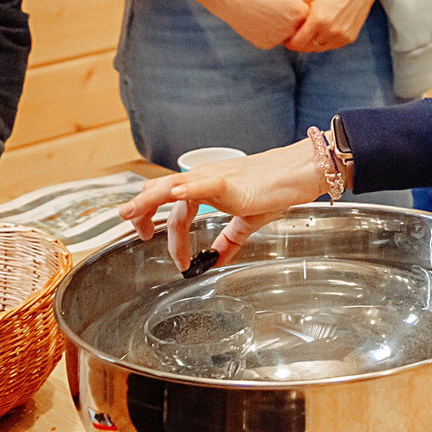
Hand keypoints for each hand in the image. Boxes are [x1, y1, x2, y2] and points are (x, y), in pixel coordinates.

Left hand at [120, 141, 329, 267]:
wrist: (300, 172)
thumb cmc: (277, 189)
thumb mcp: (248, 219)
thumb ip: (230, 239)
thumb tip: (218, 259)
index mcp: (206, 186)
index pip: (168, 196)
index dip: (149, 213)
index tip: (144, 234)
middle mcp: (205, 179)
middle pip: (160, 189)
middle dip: (139, 209)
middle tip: (130, 229)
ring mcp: (215, 179)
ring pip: (172, 188)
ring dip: (150, 203)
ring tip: (134, 217)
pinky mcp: (230, 183)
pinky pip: (203, 185)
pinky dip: (186, 189)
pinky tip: (174, 193)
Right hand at [220, 0, 306, 49]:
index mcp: (300, 12)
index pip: (306, 14)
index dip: (296, 6)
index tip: (285, 2)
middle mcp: (293, 28)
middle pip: (297, 26)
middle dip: (289, 19)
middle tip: (275, 9)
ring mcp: (279, 39)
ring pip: (285, 35)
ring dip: (280, 28)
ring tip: (266, 14)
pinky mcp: (266, 44)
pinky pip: (272, 40)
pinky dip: (268, 33)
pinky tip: (259, 22)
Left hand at [285, 0, 378, 52]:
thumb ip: (297, 10)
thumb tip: (286, 22)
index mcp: (318, 20)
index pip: (298, 43)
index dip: (290, 42)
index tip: (286, 39)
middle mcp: (331, 31)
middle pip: (308, 48)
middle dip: (300, 43)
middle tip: (295, 37)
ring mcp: (341, 36)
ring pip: (320, 48)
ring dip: (312, 43)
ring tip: (308, 34)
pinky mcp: (349, 37)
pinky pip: (331, 45)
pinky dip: (324, 41)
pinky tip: (322, 31)